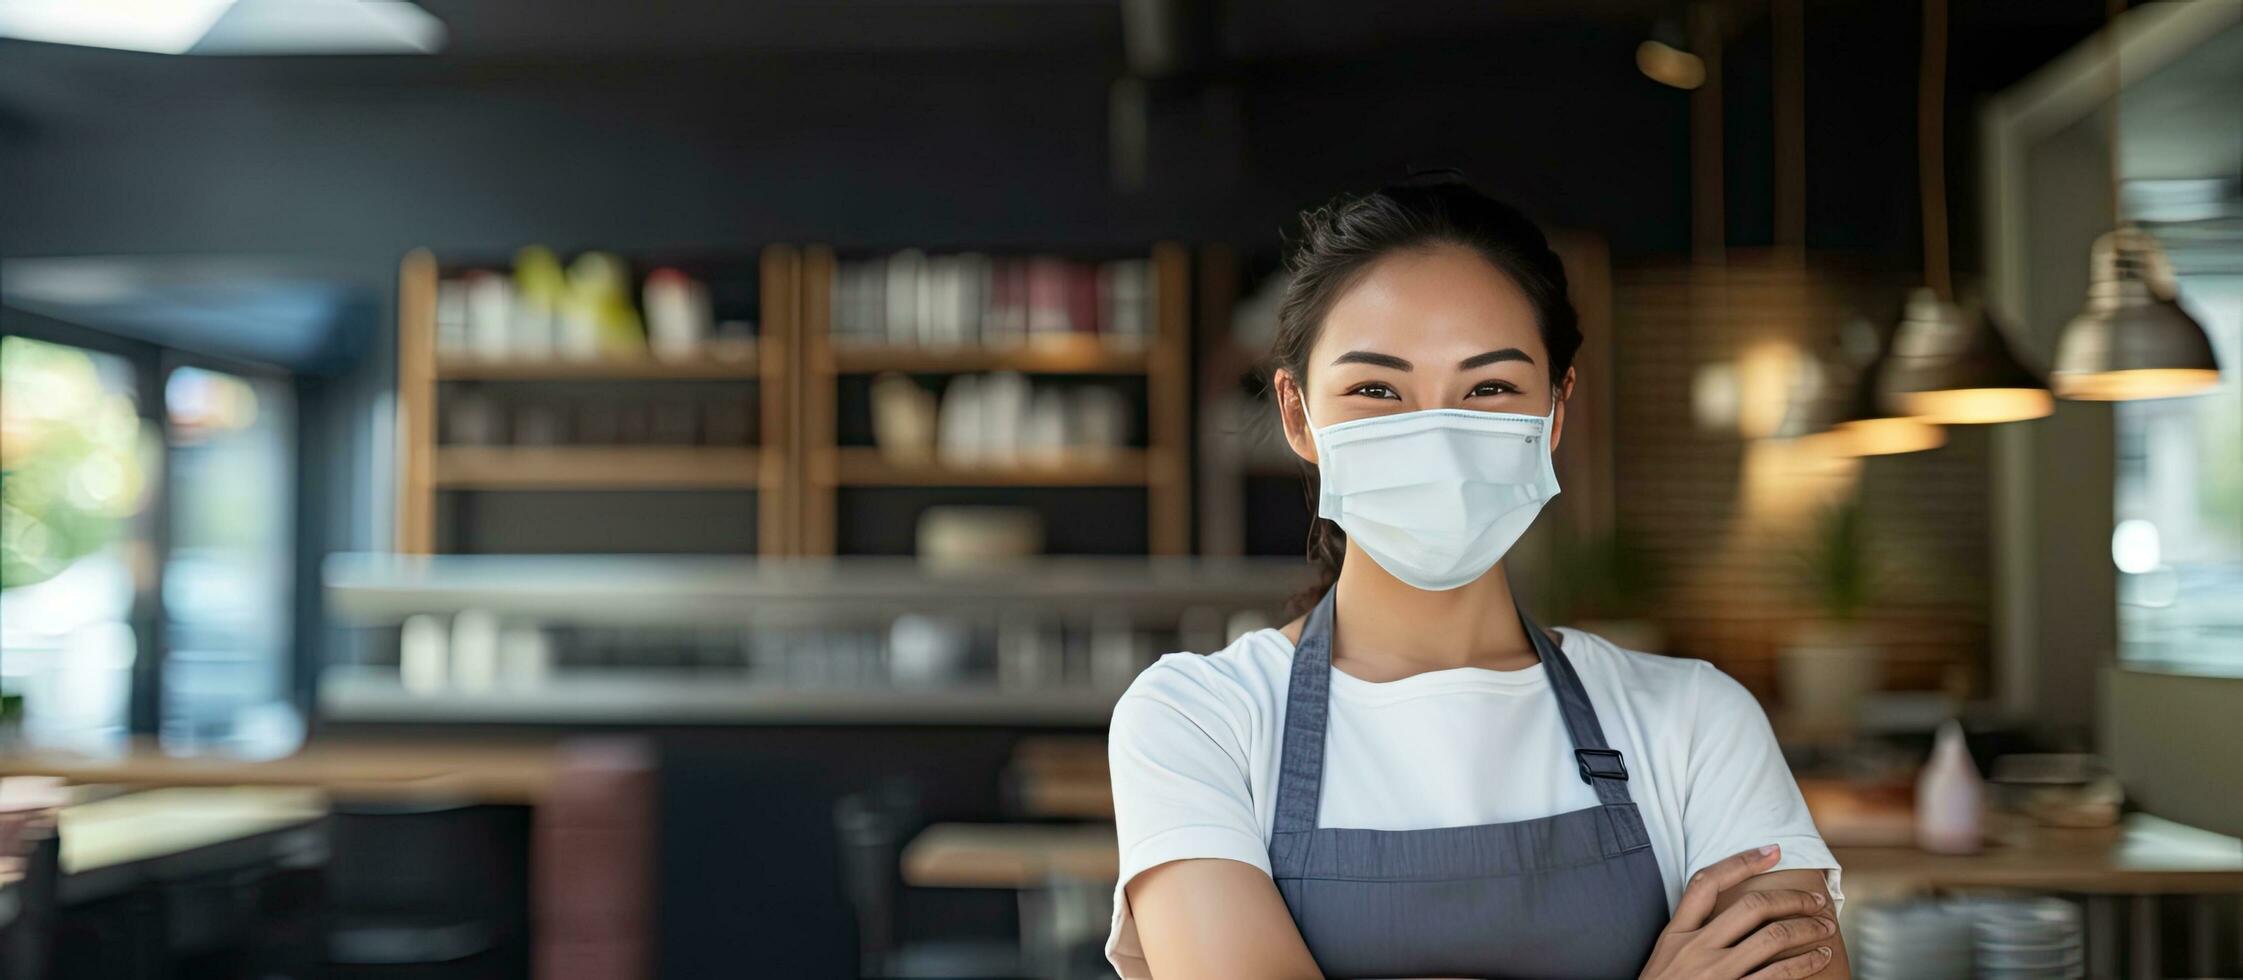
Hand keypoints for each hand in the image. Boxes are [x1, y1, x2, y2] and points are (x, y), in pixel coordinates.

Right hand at [1638, 844, 1837, 979]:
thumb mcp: (1664, 959)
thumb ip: (1688, 937)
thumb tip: (1728, 919)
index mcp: (1675, 934)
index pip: (1706, 883)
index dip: (1742, 861)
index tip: (1772, 851)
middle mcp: (1695, 948)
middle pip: (1751, 906)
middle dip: (1792, 899)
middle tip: (1815, 900)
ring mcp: (1716, 973)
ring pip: (1772, 937)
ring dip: (1807, 929)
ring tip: (1825, 927)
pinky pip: (1778, 975)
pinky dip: (1806, 963)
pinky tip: (1820, 958)